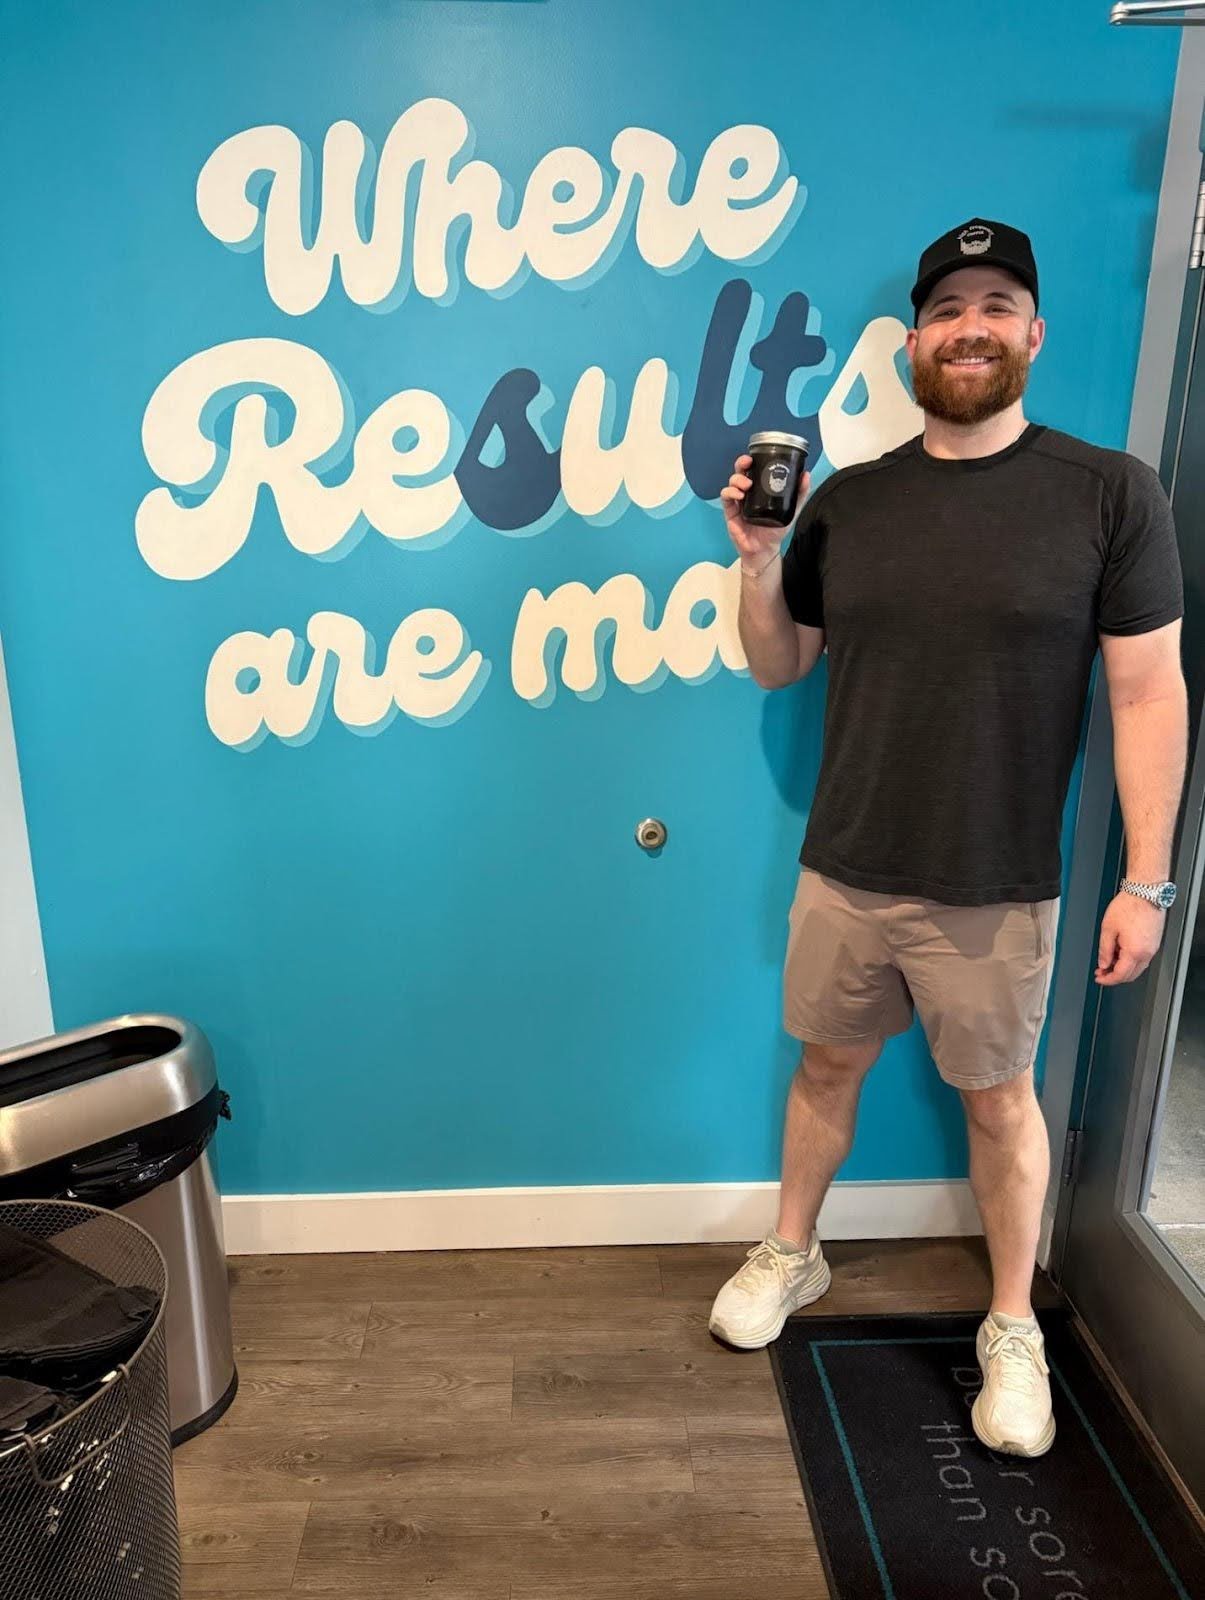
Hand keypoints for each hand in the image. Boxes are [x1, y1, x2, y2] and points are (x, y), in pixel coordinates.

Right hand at [720, 454, 810, 573]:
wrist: (765, 550)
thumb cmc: (775, 530)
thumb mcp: (791, 510)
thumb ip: (799, 494)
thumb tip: (806, 474)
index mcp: (759, 490)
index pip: (753, 470)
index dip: (752, 461)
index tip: (755, 456)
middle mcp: (747, 493)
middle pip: (739, 472)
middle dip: (741, 464)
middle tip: (747, 463)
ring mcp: (738, 502)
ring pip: (731, 483)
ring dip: (737, 480)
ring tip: (747, 484)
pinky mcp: (730, 513)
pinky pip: (726, 498)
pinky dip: (730, 493)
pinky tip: (739, 495)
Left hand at [1095, 892, 1165, 985]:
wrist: (1145, 893)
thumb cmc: (1128, 906)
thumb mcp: (1108, 929)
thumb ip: (1104, 950)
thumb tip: (1103, 963)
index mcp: (1134, 951)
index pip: (1120, 975)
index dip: (1108, 980)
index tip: (1099, 978)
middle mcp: (1147, 952)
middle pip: (1130, 975)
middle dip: (1115, 975)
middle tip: (1102, 970)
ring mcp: (1153, 948)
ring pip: (1137, 968)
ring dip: (1123, 968)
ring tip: (1109, 959)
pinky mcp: (1155, 942)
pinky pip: (1143, 958)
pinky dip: (1130, 960)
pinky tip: (1120, 952)